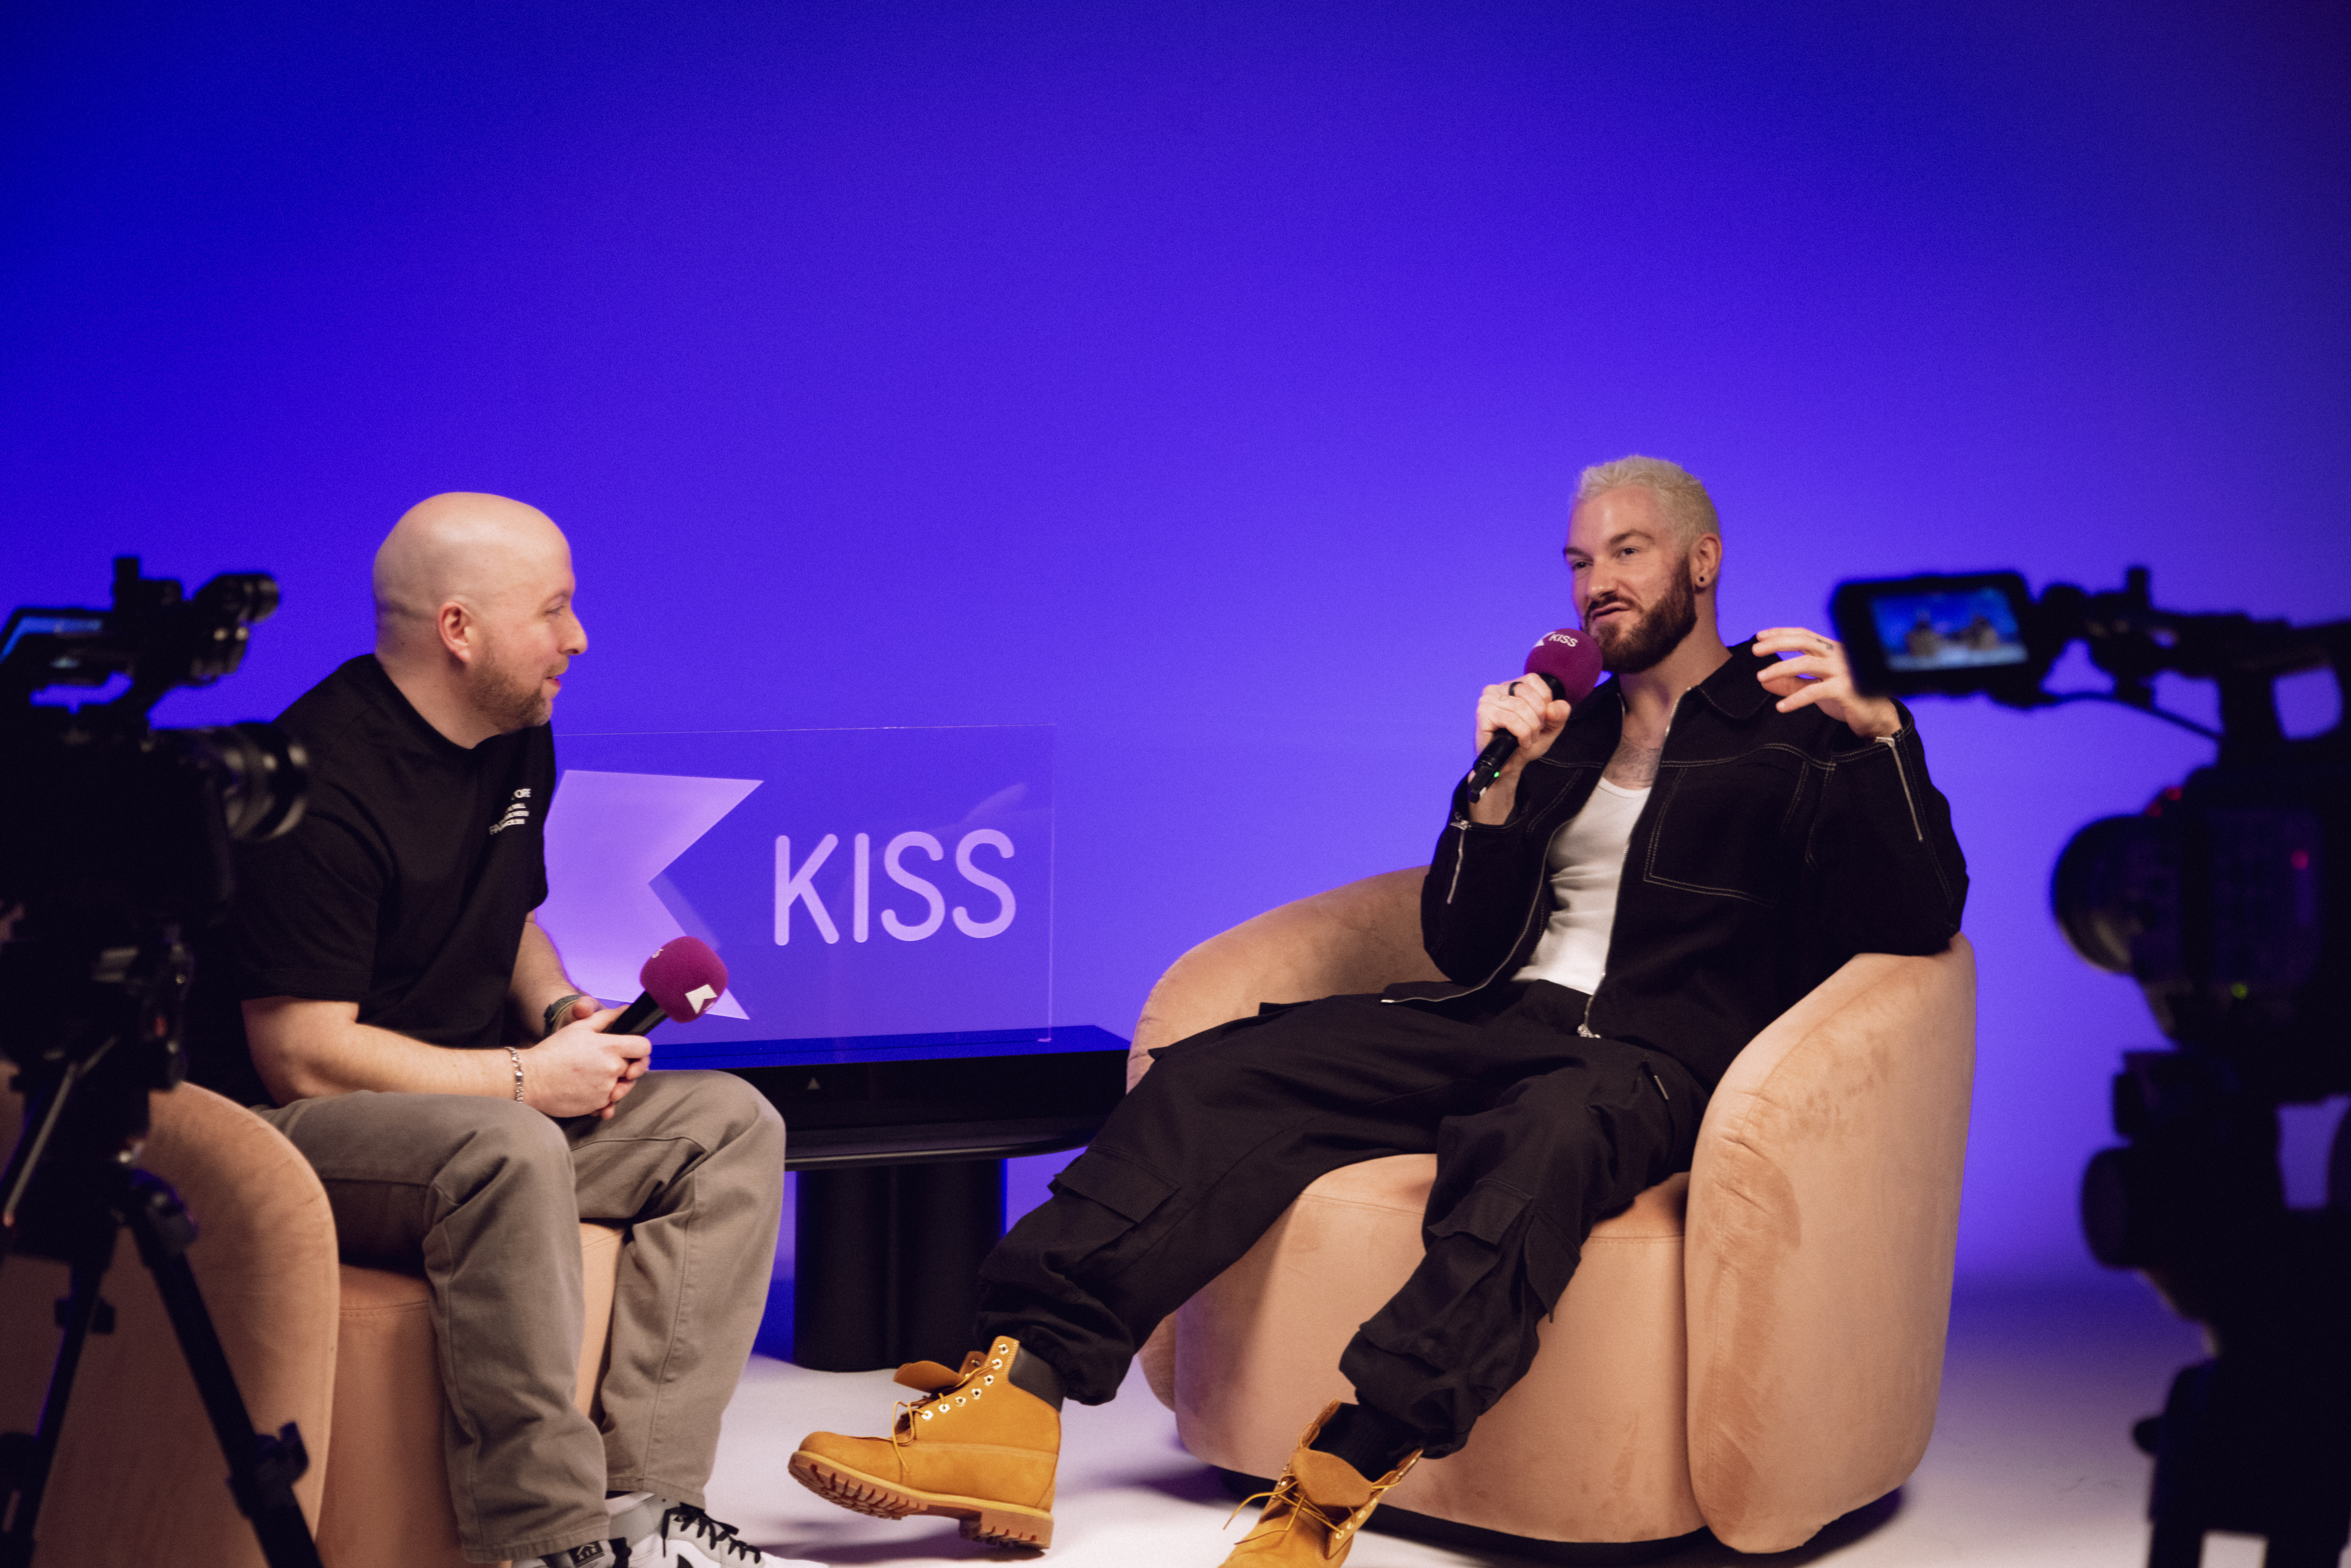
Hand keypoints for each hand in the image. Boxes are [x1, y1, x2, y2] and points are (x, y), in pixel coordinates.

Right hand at [521, 1006, 646, 1118]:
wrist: (531, 1078)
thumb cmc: (554, 1050)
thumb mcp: (580, 1027)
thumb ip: (607, 1018)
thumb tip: (626, 1009)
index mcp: (610, 1047)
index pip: (644, 1048)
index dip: (640, 1048)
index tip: (632, 1050)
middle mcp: (612, 1069)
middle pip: (635, 1068)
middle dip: (627, 1066)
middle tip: (608, 1063)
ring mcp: (606, 1089)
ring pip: (623, 1087)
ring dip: (616, 1083)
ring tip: (597, 1076)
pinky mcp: (597, 1105)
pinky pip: (609, 1102)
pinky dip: (603, 1097)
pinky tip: (589, 1089)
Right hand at [1468, 676, 1572, 822]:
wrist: (1509, 765)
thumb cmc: (1524, 743)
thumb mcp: (1550, 727)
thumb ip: (1559, 714)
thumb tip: (1554, 708)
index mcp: (1511, 686)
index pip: (1533, 680)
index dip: (1544, 701)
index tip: (1542, 719)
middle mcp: (1496, 689)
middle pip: (1527, 693)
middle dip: (1538, 716)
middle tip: (1535, 732)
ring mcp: (1487, 701)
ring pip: (1520, 707)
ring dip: (1530, 728)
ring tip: (1527, 739)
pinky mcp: (1483, 715)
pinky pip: (1511, 720)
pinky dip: (1522, 734)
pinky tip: (1520, 743)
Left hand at [1753, 626, 1901, 739]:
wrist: (1876, 717)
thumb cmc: (1847, 699)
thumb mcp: (1816, 687)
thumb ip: (1792, 683)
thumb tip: (1765, 682)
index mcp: (1832, 651)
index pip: (1804, 635)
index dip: (1781, 633)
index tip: (1759, 636)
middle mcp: (1838, 655)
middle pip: (1804, 642)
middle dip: (1778, 643)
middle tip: (1755, 650)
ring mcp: (1844, 670)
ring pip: (1807, 663)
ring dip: (1781, 668)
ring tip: (1761, 677)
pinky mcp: (1846, 689)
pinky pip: (1815, 691)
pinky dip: (1795, 699)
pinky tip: (1781, 706)